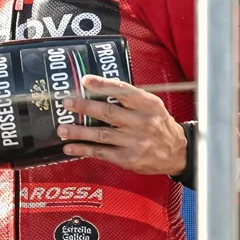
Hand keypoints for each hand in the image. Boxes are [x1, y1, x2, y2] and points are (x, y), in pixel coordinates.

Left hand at [57, 75, 187, 175]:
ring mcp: (135, 142)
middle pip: (108, 113)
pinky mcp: (128, 159)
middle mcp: (142, 122)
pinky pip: (101, 153)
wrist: (178, 153)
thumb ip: (129, 98)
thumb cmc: (158, 124)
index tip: (85, 80)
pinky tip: (69, 148)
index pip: (124, 91)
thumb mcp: (151, 106)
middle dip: (84, 107)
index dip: (103, 85)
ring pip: (101, 135)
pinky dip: (83, 150)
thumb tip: (96, 86)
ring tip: (61, 129)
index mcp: (148, 105)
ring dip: (78, 132)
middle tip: (67, 103)